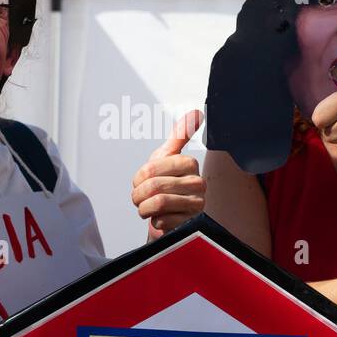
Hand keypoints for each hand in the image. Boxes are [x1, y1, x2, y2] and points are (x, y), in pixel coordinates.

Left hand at [131, 109, 205, 238]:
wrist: (167, 216)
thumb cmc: (165, 185)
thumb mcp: (166, 157)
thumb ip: (180, 134)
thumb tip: (197, 112)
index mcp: (189, 164)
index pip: (152, 168)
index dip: (139, 178)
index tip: (141, 182)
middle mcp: (198, 183)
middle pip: (154, 186)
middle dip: (139, 195)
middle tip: (141, 198)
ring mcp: (197, 204)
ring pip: (159, 202)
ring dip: (145, 208)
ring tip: (148, 208)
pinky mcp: (192, 224)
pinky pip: (163, 220)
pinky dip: (155, 222)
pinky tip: (160, 219)